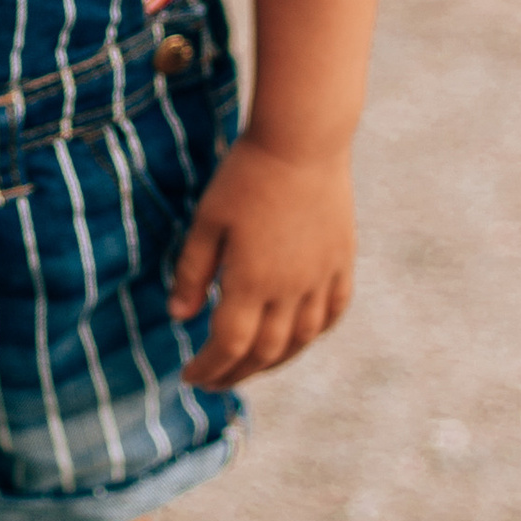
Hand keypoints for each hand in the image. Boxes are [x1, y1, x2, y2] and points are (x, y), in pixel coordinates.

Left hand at [169, 139, 355, 388]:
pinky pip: (333, 312)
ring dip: (274, 362)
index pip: (228, 345)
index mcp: (252, 281)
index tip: (189, 377)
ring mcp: (322, 277)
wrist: (302, 140)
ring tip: (251, 366)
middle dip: (237, 373)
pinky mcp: (342, 260)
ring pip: (301, 339)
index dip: (208, 368)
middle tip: (215, 380)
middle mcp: (291, 289)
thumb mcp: (207, 221)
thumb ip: (192, 272)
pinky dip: (314, 333)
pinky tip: (298, 337)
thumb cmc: (246, 175)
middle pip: (265, 352)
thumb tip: (178, 316)